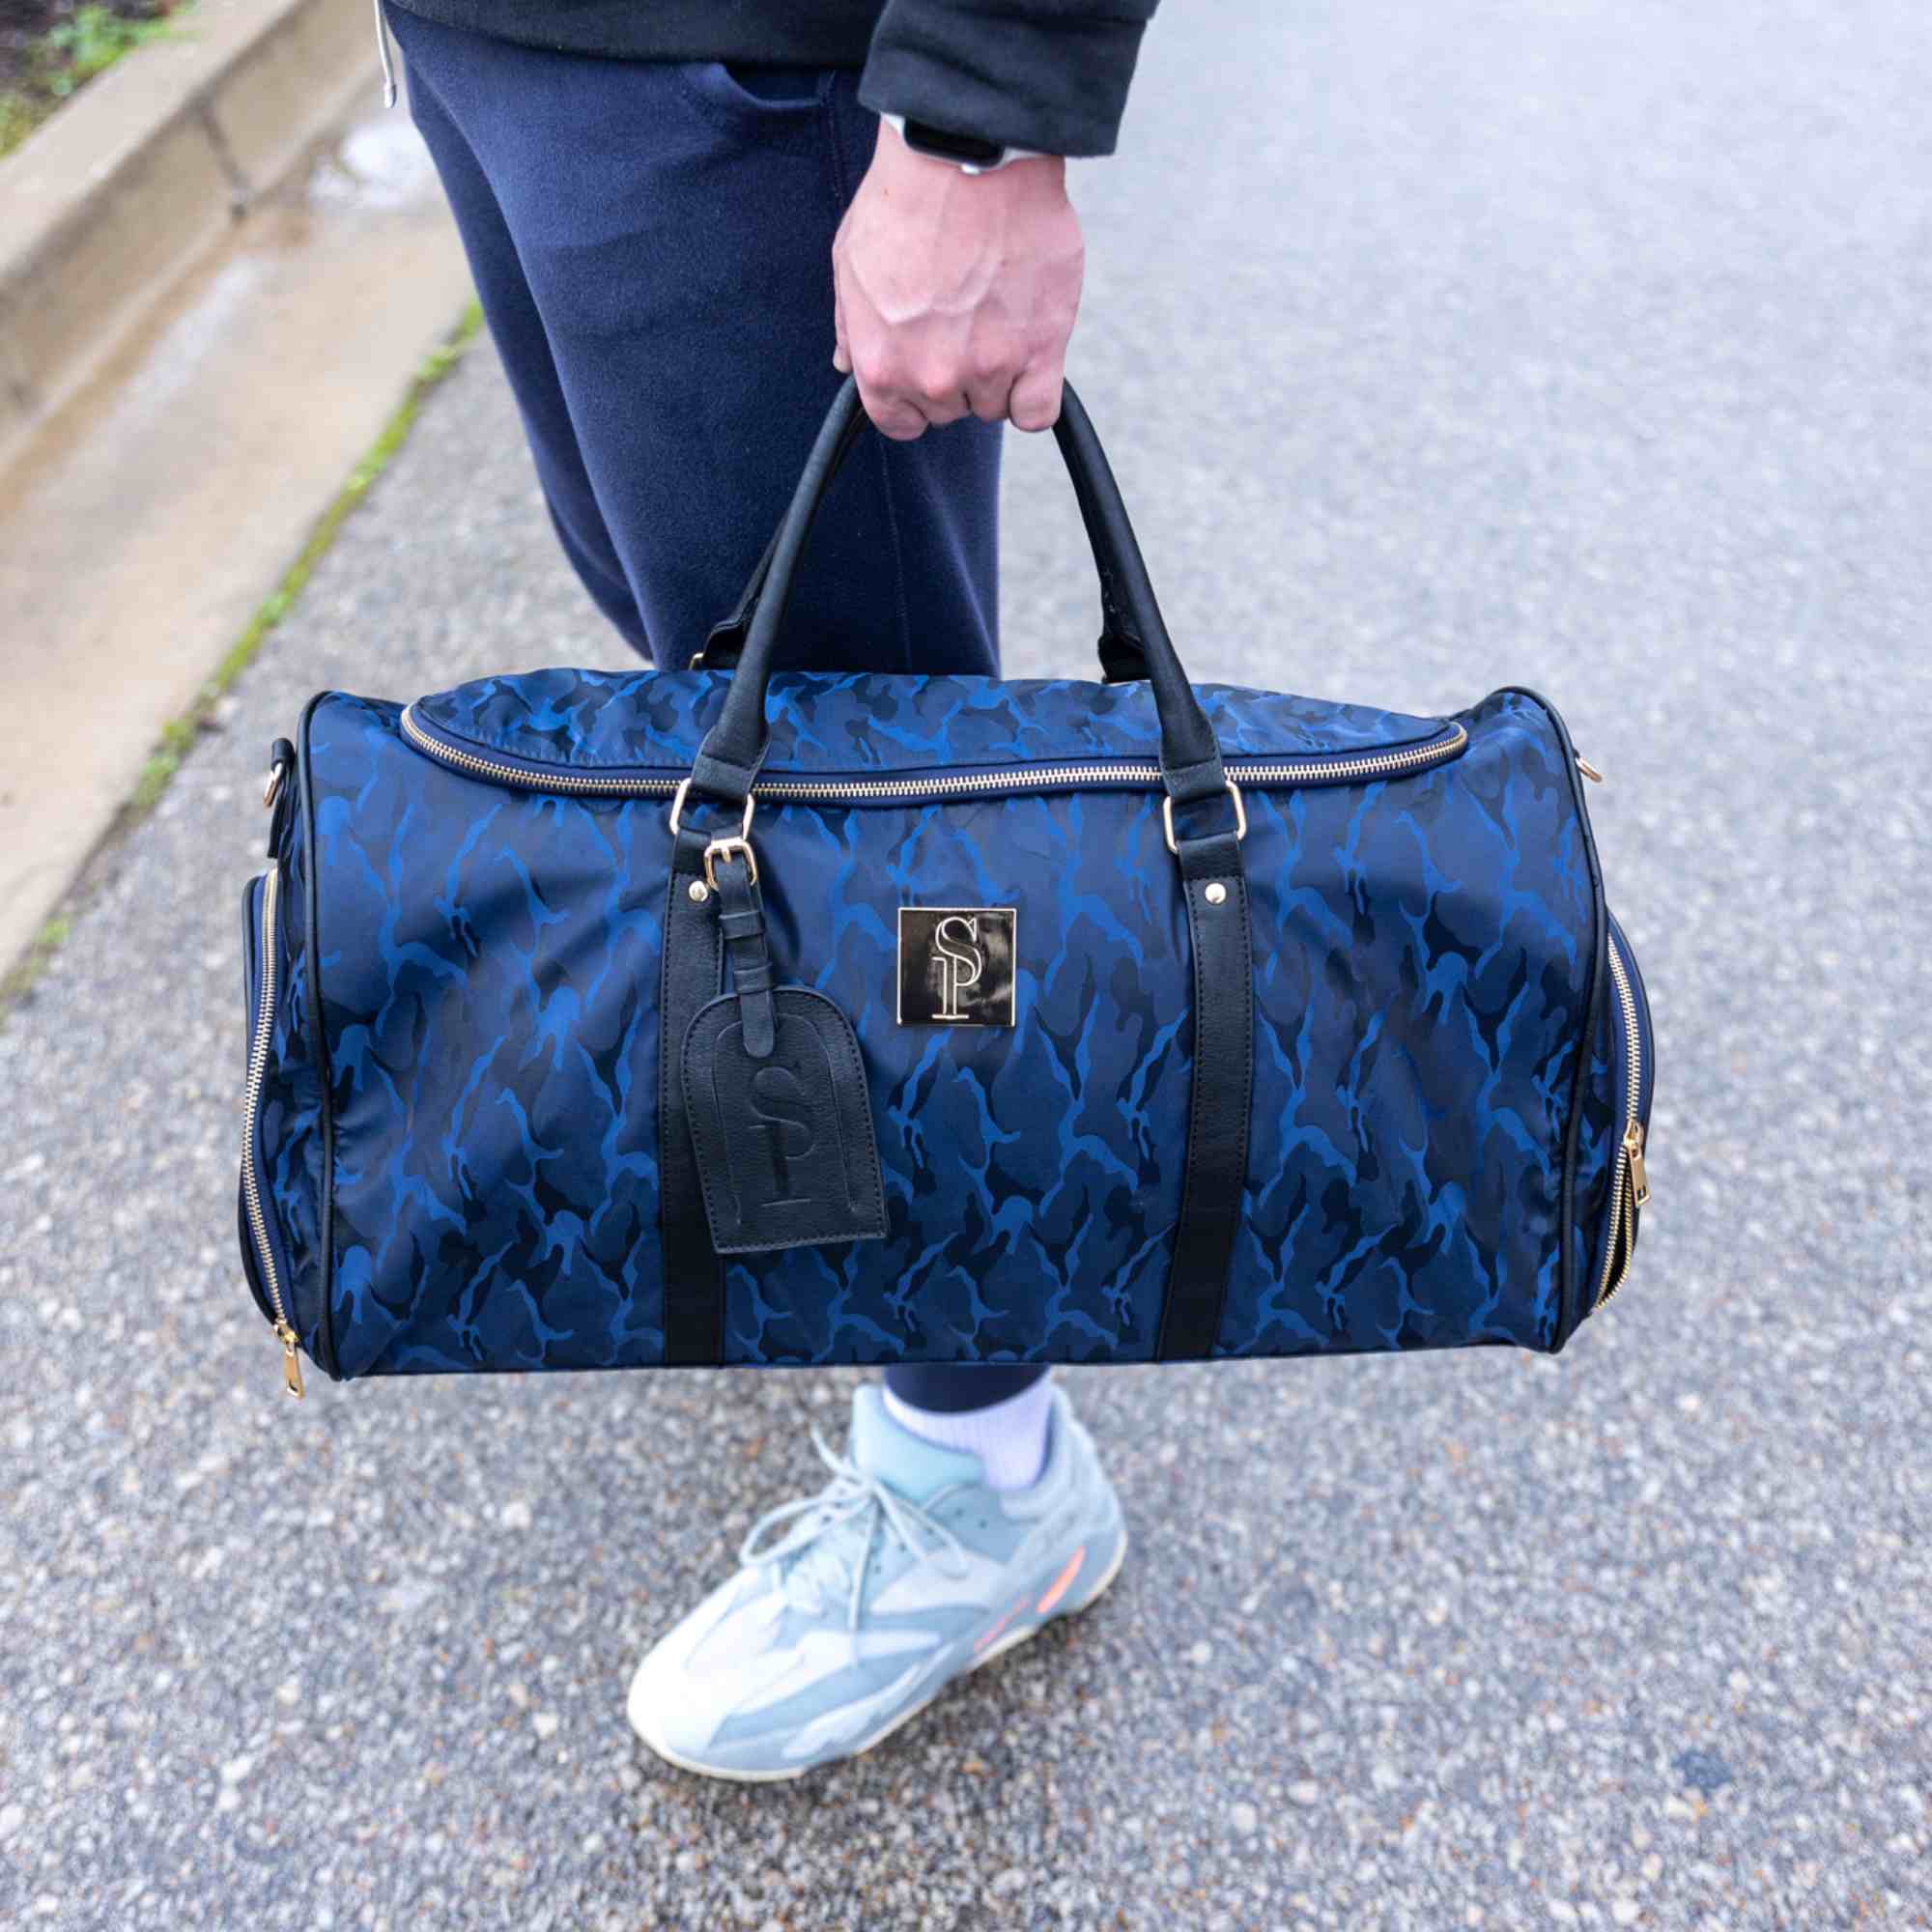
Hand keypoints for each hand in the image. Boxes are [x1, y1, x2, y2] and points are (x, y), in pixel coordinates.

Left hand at [832, 118, 1084, 438]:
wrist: (969, 158)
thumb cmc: (906, 199)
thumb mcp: (850, 261)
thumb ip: (849, 323)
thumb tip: (846, 362)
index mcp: (881, 364)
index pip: (898, 421)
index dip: (913, 398)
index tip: (926, 368)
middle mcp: (932, 377)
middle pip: (950, 410)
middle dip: (956, 373)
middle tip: (966, 317)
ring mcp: (987, 369)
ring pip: (995, 405)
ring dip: (998, 373)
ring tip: (998, 314)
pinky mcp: (1039, 353)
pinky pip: (1037, 413)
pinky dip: (1035, 394)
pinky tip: (1031, 359)